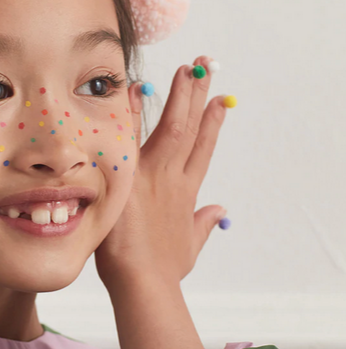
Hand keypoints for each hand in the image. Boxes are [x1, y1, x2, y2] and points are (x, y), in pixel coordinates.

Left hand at [95, 55, 227, 292]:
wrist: (144, 282)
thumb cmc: (163, 270)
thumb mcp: (190, 245)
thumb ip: (203, 224)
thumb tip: (219, 211)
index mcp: (187, 192)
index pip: (203, 149)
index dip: (212, 124)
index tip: (219, 101)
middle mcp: (173, 177)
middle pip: (191, 129)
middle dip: (199, 96)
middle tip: (206, 66)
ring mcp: (152, 175)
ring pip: (173, 127)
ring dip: (181, 95)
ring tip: (188, 67)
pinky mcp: (129, 178)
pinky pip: (129, 138)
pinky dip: (133, 113)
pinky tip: (135, 89)